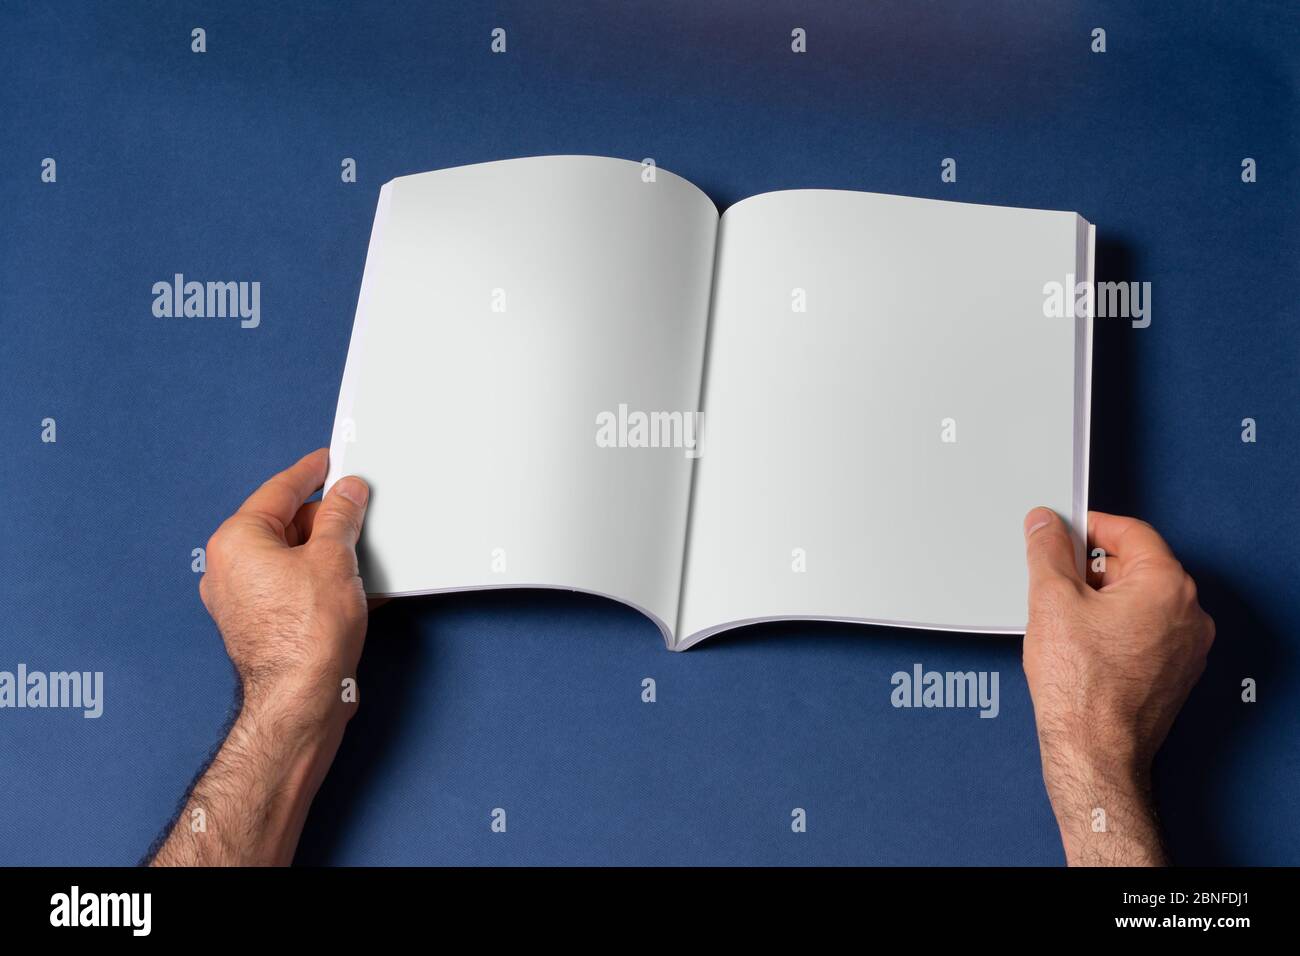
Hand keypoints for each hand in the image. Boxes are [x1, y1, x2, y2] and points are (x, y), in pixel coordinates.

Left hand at [151, 449, 371, 864]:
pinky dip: (323, 581)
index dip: (313, 471)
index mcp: (237, 541)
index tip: (332, 459)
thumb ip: (341, 516)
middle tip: (362, 511)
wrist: (301, 703)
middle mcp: (230, 569)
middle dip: (327, 520)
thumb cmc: (308, 635)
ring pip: (293, 558)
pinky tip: (358, 586)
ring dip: (330, 553)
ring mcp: (243, 601)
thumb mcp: (334, 558)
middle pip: (286, 524)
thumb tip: (347, 492)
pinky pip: (295, 587)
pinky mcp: (262, 626)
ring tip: (366, 552)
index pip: (280, 490)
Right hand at [1021, 507, 1214, 865]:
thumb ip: (1048, 551)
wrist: (1093, 752)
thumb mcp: (1051, 600)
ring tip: (1064, 622)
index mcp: (1167, 586)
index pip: (1129, 532)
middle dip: (1091, 569)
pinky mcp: (1174, 673)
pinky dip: (1113, 628)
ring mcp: (1186, 648)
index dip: (1089, 527)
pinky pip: (1143, 632)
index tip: (1062, 532)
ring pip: (1138, 600)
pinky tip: (1080, 646)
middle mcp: (1189, 614)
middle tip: (1054, 582)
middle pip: (1135, 566)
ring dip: (1101, 600)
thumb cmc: (1081, 689)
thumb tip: (1045, 524)